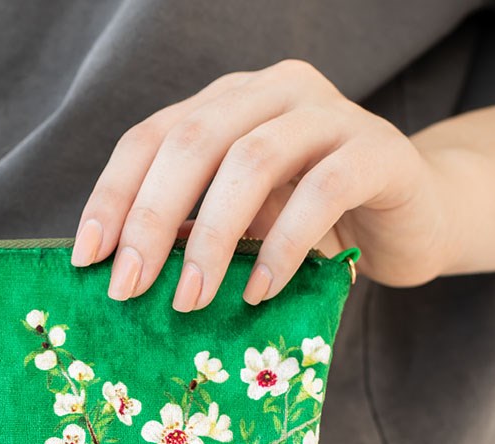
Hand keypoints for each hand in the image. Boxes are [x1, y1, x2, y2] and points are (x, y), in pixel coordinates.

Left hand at [70, 58, 451, 308]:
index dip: (112, 196)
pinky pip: (322, 190)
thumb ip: (189, 231)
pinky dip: (283, 245)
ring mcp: (327, 114)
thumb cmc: (308, 225)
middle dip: (149, 220)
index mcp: (224, 104)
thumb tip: (122, 274)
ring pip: (251, 160)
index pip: (150, 137)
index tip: (85, 258)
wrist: (409, 217)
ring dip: (210, 237)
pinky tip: (258, 291)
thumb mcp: (238, 225)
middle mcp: (270, 93)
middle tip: (127, 289)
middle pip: (191, 142)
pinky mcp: (377, 151)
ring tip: (190, 300)